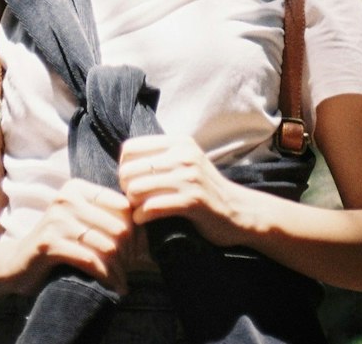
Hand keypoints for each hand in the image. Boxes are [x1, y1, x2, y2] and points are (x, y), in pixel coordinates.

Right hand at [3, 177, 134, 296]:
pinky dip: (105, 276)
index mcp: (78, 188)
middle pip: (117, 226)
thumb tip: (146, 229)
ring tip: (123, 281)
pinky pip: (89, 260)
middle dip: (129, 253)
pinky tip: (112, 285)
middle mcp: (67, 198)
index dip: (136, 230)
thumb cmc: (58, 242)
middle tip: (132, 270)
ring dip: (119, 269)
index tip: (140, 251)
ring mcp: (56, 220)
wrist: (18, 263)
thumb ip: (106, 219)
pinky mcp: (49, 243)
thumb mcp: (81, 222)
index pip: (122, 205)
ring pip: (105, 245)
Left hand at [118, 135, 247, 248]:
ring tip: (139, 210)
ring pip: (137, 188)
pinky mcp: (192, 201)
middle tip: (134, 200)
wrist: (238, 210)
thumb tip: (124, 161)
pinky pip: (152, 207)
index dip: (124, 167)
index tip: (132, 182)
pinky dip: (141, 216)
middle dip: (126, 188)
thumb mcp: (185, 162)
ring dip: (133, 204)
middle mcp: (183, 155)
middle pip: (129, 170)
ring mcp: (189, 177)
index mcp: (178, 142)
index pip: (130, 148)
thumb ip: (161, 157)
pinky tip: (144, 220)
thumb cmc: (204, 188)